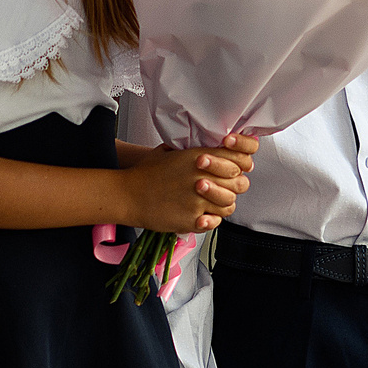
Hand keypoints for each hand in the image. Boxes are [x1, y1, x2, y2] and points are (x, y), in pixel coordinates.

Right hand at [127, 134, 256, 232]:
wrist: (126, 194)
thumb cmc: (146, 173)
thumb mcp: (170, 151)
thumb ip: (194, 148)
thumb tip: (210, 146)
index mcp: (199, 157)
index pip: (238, 158)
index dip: (240, 164)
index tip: (233, 169)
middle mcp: (202, 177)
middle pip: (240, 183)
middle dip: (234, 186)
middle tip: (223, 188)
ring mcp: (199, 199)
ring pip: (230, 204)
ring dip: (223, 204)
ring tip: (210, 203)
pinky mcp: (193, 218)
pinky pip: (215, 221)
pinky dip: (211, 220)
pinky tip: (202, 216)